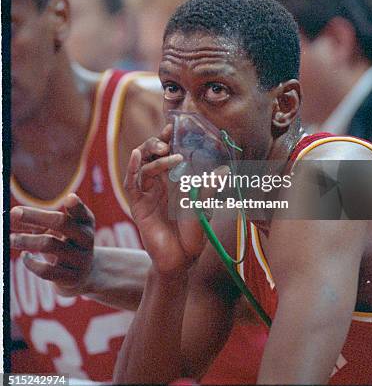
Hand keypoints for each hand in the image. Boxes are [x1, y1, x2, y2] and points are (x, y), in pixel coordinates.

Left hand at [10, 193, 94, 295]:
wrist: (83, 275)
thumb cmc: (66, 245)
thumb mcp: (57, 230)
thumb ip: (36, 222)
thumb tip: (11, 217)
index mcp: (85, 223)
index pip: (81, 212)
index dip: (76, 206)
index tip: (68, 198)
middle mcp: (86, 239)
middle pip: (62, 223)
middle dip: (36, 216)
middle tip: (14, 212)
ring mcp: (80, 259)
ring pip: (50, 245)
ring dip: (26, 240)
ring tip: (11, 239)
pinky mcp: (70, 278)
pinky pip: (46, 271)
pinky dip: (31, 263)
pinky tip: (24, 256)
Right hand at [125, 124, 206, 273]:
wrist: (182, 259)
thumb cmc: (193, 233)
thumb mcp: (203, 207)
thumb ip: (210, 189)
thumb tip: (225, 171)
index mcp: (173, 180)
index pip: (167, 152)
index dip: (169, 138)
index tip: (174, 126)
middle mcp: (158, 183)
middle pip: (151, 154)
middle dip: (157, 142)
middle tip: (167, 138)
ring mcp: (147, 193)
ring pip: (142, 164)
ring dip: (152, 155)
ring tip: (164, 150)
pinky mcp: (138, 204)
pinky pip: (131, 183)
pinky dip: (132, 167)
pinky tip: (135, 155)